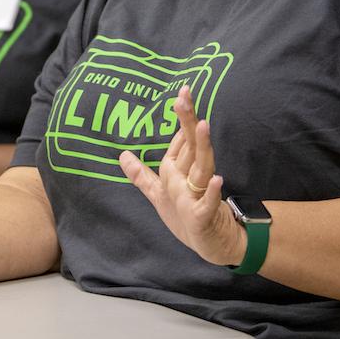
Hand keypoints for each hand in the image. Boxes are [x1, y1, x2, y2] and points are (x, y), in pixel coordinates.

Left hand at [117, 86, 244, 267]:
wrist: (215, 245)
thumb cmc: (186, 217)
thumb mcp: (159, 194)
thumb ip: (142, 175)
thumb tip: (122, 155)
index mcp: (180, 171)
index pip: (181, 141)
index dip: (181, 119)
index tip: (182, 94)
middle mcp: (192, 178)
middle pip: (191, 146)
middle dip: (188, 122)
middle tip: (185, 95)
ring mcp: (200, 196)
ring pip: (202, 168)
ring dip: (202, 147)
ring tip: (202, 125)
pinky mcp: (204, 216)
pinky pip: (208, 203)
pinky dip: (212, 192)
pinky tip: (217, 179)